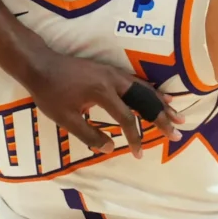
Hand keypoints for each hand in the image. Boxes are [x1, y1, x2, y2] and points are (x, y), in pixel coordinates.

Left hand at [19, 45, 164, 155]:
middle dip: (162, 118)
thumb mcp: (65, 119)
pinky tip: (160, 96)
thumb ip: (89, 135)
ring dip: (161, 103)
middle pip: (144, 100)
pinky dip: (151, 91)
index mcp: (103, 92)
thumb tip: (109, 148)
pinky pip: (137, 82)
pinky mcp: (110, 70)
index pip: (126, 119)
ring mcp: (113, 73)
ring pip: (144, 89)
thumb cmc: (50, 93)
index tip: (139, 154)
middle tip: (177, 133)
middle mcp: (113, 80)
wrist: (40, 64)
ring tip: (177, 114)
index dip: (135, 138)